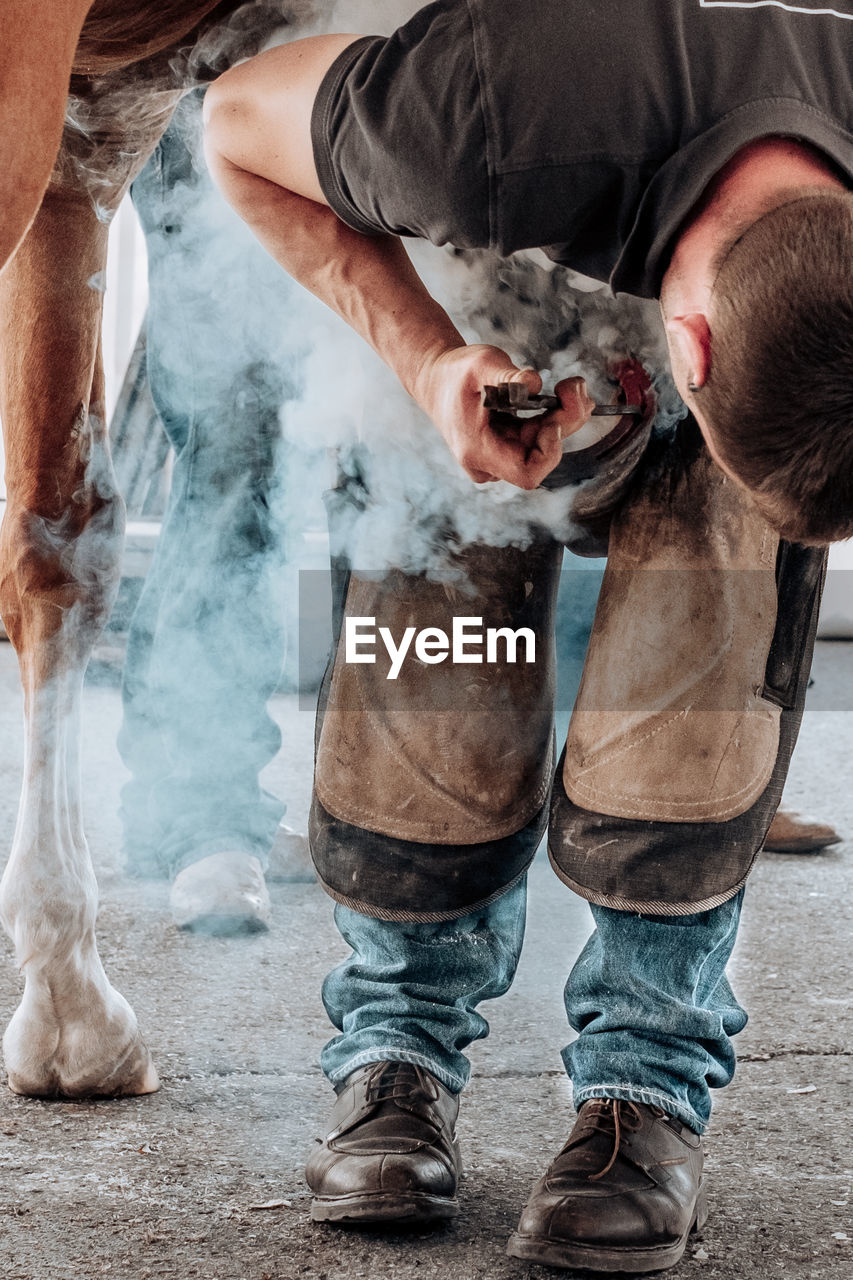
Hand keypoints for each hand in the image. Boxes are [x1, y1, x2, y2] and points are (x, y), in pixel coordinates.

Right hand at [414, 344, 594, 488]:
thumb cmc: (455, 372)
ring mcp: (498, 458)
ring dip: (564, 418)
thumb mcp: (482, 363)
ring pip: (544, 448)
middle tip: (572, 386)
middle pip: (540, 457)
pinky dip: (555, 419)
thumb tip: (536, 384)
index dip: (549, 452)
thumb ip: (509, 375)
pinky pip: (539, 441)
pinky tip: (562, 395)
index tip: (553, 419)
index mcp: (476, 450)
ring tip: (570, 386)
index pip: (526, 473)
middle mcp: (488, 463)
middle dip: (564, 422)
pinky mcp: (507, 448)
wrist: (436, 379)